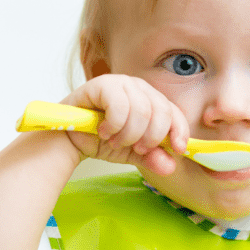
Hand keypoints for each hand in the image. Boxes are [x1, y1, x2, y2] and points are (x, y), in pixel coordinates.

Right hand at [60, 74, 188, 174]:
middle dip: (151, 137)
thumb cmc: (102, 140)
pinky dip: (114, 125)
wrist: (70, 139)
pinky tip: (104, 131)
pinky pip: (120, 106)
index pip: (175, 113)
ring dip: (129, 134)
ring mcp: (122, 83)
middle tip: (137, 148)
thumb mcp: (133, 153)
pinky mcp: (103, 84)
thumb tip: (170, 166)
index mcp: (152, 100)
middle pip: (162, 111)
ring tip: (115, 141)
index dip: (179, 131)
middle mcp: (140, 87)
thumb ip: (153, 158)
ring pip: (142, 111)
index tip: (177, 149)